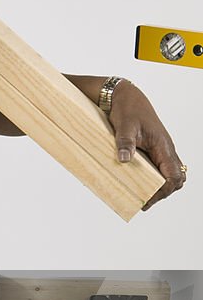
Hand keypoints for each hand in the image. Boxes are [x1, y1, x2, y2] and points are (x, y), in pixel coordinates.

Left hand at [109, 82, 186, 209]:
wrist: (127, 97)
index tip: (147, 200)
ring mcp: (161, 150)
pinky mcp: (154, 149)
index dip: (162, 191)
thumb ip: (125, 143)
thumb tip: (125, 160)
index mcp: (163, 146)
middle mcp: (166, 150)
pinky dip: (154, 178)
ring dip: (160, 187)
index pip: (173, 176)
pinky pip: (161, 168)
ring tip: (143, 196)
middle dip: (163, 193)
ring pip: (170, 174)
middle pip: (175, 179)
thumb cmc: (128, 110)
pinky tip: (139, 183)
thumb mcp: (124, 126)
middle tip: (145, 202)